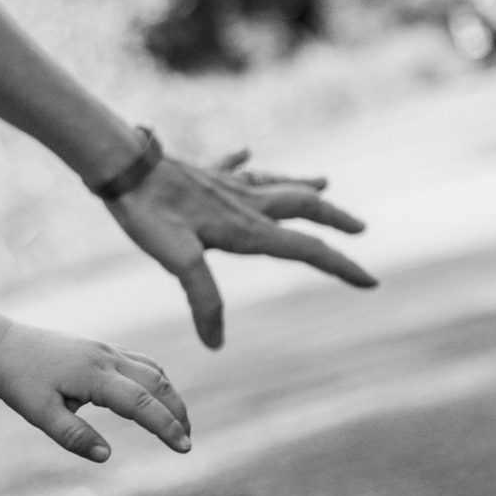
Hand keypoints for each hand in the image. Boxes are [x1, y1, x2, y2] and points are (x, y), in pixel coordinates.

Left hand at [0, 304, 192, 465]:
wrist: (1, 346)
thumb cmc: (18, 382)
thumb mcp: (39, 414)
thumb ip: (73, 436)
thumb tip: (106, 456)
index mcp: (93, 374)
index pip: (141, 402)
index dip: (165, 425)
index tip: (184, 448)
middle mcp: (106, 357)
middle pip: (157, 383)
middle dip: (178, 413)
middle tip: (188, 443)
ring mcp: (106, 350)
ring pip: (153, 370)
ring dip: (171, 396)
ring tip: (179, 426)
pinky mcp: (103, 348)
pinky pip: (141, 362)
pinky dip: (158, 381)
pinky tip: (159, 399)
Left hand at [104, 147, 372, 349]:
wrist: (122, 167)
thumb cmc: (150, 214)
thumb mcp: (180, 262)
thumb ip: (204, 299)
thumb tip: (216, 343)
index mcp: (248, 228)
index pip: (307, 249)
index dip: (342, 267)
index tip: (372, 281)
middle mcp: (246, 203)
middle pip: (304, 208)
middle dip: (335, 220)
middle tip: (361, 228)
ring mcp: (225, 185)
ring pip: (276, 183)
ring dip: (303, 186)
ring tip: (325, 184)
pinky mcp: (201, 173)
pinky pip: (231, 167)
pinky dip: (243, 162)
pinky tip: (245, 151)